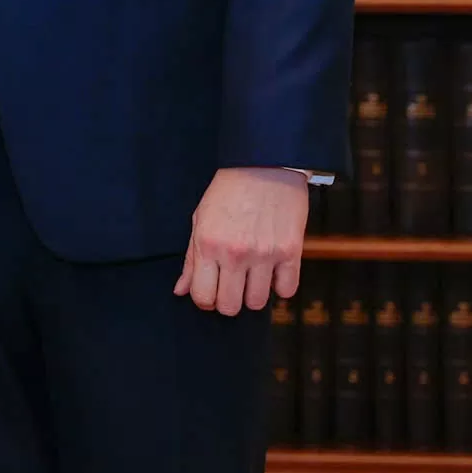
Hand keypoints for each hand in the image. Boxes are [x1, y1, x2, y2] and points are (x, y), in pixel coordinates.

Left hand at [173, 166, 308, 314]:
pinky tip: (273, 271)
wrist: (263, 165)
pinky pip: (287, 291)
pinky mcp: (290, 252)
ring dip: (253, 295)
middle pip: (230, 307)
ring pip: (257, 303)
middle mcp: (234, 253)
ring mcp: (264, 254)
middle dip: (228, 302)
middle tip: (230, 287)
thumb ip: (191, 258)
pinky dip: (280, 286)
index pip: (202, 296)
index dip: (204, 300)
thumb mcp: (200, 219)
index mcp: (208, 244)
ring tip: (251, 277)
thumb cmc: (228, 191)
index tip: (210, 292)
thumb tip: (180, 290)